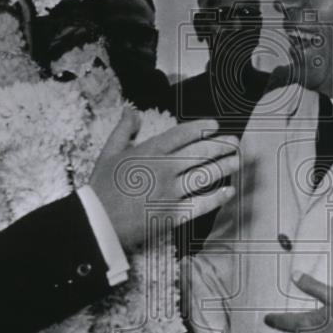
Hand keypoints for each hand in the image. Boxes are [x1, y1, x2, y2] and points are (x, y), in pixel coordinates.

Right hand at [89, 109, 239, 250]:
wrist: (96, 222)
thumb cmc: (101, 187)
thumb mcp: (108, 152)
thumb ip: (123, 130)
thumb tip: (131, 110)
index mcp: (148, 152)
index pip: (181, 134)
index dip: (200, 128)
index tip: (214, 125)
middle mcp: (162, 169)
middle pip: (199, 153)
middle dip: (220, 145)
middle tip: (234, 143)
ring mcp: (169, 192)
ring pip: (203, 176)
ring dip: (223, 167)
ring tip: (236, 161)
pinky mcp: (172, 214)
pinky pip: (200, 204)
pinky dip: (216, 198)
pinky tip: (229, 191)